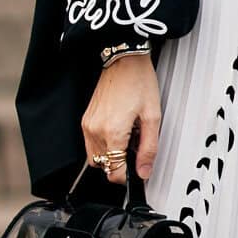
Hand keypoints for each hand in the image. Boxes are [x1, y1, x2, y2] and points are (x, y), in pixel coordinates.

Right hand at [82, 51, 160, 185]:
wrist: (124, 61)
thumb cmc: (139, 82)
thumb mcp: (152, 117)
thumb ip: (148, 148)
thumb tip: (144, 171)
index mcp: (112, 132)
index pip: (114, 171)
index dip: (128, 176)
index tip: (137, 169)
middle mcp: (95, 130)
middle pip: (104, 167)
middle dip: (119, 164)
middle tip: (134, 148)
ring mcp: (88, 125)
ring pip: (95, 158)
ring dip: (111, 155)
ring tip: (126, 138)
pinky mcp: (85, 120)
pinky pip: (91, 144)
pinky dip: (104, 144)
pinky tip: (117, 131)